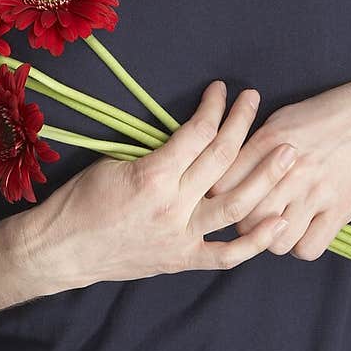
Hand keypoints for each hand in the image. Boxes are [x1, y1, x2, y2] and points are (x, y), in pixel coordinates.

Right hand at [38, 81, 298, 288]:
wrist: (61, 250)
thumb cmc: (80, 201)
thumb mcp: (113, 163)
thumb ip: (155, 153)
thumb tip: (189, 138)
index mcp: (153, 176)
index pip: (197, 133)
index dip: (214, 107)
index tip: (222, 90)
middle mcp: (173, 206)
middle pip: (221, 159)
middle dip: (242, 125)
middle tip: (256, 102)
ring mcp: (181, 236)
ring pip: (234, 204)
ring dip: (265, 177)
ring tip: (289, 154)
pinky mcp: (182, 260)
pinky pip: (225, 255)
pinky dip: (254, 242)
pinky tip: (278, 222)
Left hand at [205, 77, 350, 259]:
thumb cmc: (324, 117)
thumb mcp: (282, 119)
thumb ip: (253, 147)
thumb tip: (221, 173)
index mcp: (269, 141)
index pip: (225, 186)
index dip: (221, 198)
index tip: (228, 199)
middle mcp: (290, 167)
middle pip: (247, 217)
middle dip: (244, 223)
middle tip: (252, 217)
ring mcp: (317, 191)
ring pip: (276, 239)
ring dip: (272, 239)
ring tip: (278, 226)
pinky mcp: (341, 208)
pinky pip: (309, 247)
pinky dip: (302, 245)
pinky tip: (304, 230)